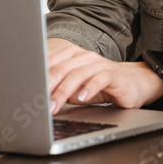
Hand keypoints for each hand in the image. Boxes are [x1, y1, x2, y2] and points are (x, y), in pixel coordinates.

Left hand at [45, 38, 162, 113]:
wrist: (135, 83)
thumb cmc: (103, 86)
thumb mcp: (77, 89)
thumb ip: (61, 89)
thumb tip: (38, 99)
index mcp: (73, 57)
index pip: (51, 63)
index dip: (38, 77)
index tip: (27, 93)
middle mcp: (85, 57)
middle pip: (62, 69)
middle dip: (47, 87)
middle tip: (38, 103)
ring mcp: (99, 64)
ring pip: (78, 74)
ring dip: (64, 92)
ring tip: (54, 106)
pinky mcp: (113, 74)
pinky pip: (100, 78)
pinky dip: (89, 88)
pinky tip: (82, 98)